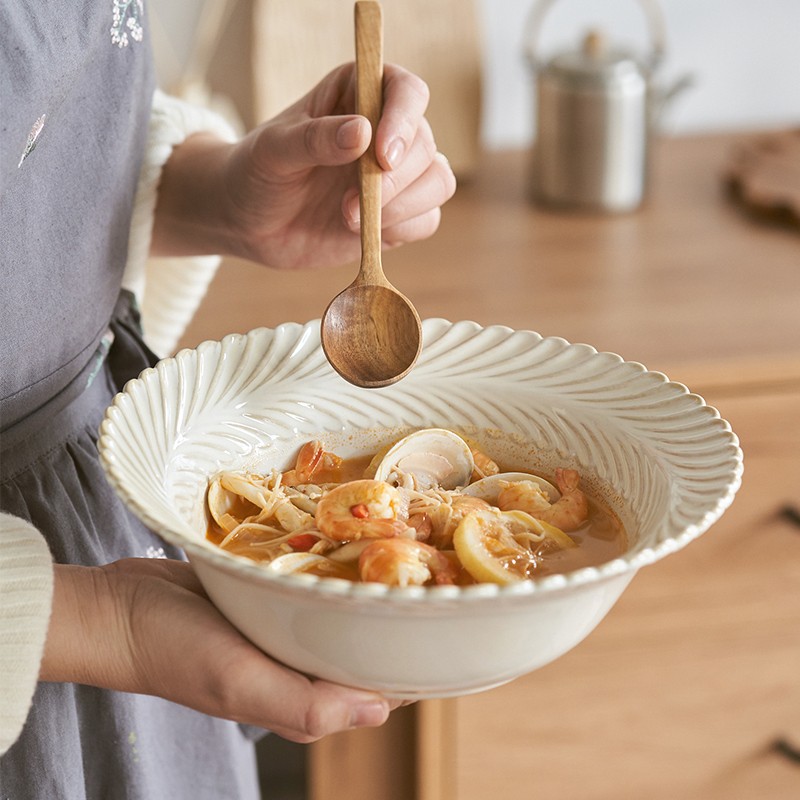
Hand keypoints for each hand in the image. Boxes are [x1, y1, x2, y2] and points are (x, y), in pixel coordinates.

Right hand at [42, 559, 398, 742]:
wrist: (120, 609)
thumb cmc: (175, 651)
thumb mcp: (239, 683)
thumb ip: (305, 705)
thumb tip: (380, 709)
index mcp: (305, 701)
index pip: (381, 687)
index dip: (416, 658)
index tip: (445, 613)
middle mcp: (302, 668)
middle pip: (369, 645)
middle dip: (400, 615)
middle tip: (432, 564)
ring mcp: (286, 632)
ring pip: (345, 613)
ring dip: (371, 587)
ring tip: (403, 543)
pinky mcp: (271, 600)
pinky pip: (316, 587)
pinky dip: (337, 568)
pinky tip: (354, 538)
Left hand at [152, 63, 455, 267]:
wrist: (249, 223)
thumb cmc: (256, 173)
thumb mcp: (273, 152)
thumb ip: (314, 139)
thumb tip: (362, 132)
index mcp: (358, 94)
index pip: (407, 91)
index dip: (404, 120)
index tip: (381, 157)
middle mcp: (387, 130)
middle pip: (425, 144)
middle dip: (395, 181)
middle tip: (349, 207)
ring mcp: (396, 175)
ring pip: (437, 182)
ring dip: (403, 207)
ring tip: (349, 220)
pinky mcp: (398, 214)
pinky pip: (427, 219)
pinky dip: (404, 229)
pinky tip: (365, 234)